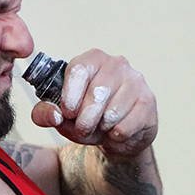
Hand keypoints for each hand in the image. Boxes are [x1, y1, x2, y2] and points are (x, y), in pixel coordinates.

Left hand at [28, 49, 157, 157]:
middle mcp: (116, 64)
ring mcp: (135, 81)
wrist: (118, 135)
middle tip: (83, 128)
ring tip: (101, 127)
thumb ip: (46, 113)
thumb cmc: (88, 118)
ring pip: (112, 112)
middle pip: (96, 93)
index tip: (67, 113)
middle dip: (85, 119)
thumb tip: (54, 115)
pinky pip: (126, 126)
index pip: (79, 69)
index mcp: (92, 59)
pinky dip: (116, 135)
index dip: (70, 96)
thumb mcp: (62, 116)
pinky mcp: (148, 101)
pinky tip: (117, 130)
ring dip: (101, 128)